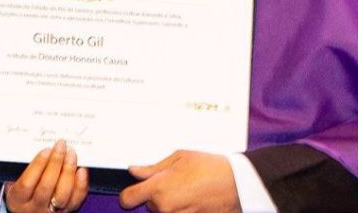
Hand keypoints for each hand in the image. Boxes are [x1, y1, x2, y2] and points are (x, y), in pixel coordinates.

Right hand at [5, 140, 88, 212]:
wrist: (29, 211)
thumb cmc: (23, 191)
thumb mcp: (15, 180)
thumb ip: (24, 168)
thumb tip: (42, 149)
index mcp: (17, 199)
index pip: (27, 183)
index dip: (37, 165)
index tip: (46, 150)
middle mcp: (34, 208)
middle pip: (46, 186)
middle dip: (55, 163)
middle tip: (61, 146)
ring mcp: (51, 212)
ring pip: (62, 194)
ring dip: (68, 171)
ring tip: (71, 154)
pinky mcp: (66, 212)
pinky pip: (76, 200)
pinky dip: (80, 184)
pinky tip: (81, 170)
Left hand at [119, 150, 239, 212]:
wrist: (238, 185)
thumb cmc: (209, 167)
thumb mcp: (178, 158)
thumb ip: (153, 168)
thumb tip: (135, 171)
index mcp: (158, 188)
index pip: (128, 198)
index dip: (127, 195)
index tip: (132, 191)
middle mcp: (166, 207)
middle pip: (149, 204)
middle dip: (156, 194)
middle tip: (173, 182)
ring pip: (163, 212)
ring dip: (168, 203)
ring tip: (186, 189)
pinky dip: (181, 209)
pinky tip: (192, 199)